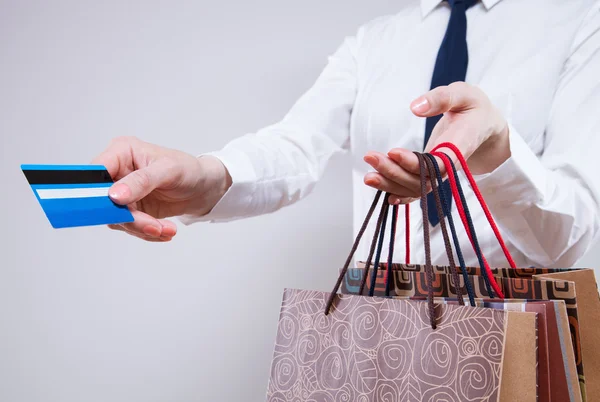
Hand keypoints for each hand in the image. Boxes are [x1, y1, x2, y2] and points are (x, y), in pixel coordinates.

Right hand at [93, 136, 230, 240]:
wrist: (203, 187)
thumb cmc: (188, 169)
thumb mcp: (168, 170)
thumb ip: (141, 181)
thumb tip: (114, 195)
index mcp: (121, 152)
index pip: (95, 171)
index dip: (96, 192)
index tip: (112, 207)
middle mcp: (117, 171)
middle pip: (104, 200)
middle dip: (128, 217)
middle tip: (153, 226)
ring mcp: (122, 192)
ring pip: (115, 217)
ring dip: (141, 227)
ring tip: (166, 229)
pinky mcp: (130, 209)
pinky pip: (128, 226)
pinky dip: (146, 232)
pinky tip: (164, 231)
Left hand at [364, 82, 510, 203]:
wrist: (485, 127)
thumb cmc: (473, 108)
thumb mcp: (463, 94)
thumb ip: (442, 98)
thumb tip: (415, 107)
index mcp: (460, 145)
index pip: (437, 163)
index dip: (414, 163)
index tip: (393, 151)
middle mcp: (450, 165)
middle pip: (422, 179)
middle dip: (393, 172)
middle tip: (370, 157)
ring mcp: (440, 173)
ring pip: (416, 187)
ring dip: (391, 184)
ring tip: (368, 176)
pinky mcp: (431, 174)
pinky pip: (417, 190)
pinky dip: (401, 195)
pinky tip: (385, 195)